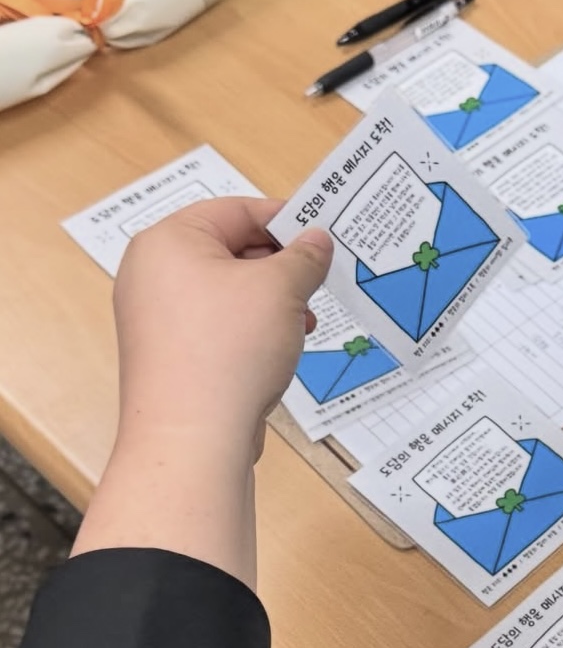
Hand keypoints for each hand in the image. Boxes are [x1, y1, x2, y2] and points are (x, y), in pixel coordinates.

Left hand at [113, 197, 332, 458]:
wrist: (192, 437)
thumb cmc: (232, 347)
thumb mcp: (282, 290)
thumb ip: (304, 257)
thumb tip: (318, 239)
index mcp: (169, 241)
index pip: (236, 210)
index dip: (285, 220)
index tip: (325, 237)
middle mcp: (152, 273)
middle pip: (230, 250)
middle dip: (281, 267)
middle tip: (318, 285)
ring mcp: (156, 317)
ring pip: (228, 291)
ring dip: (273, 302)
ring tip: (305, 323)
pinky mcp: (168, 354)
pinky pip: (217, 325)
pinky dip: (252, 329)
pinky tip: (281, 350)